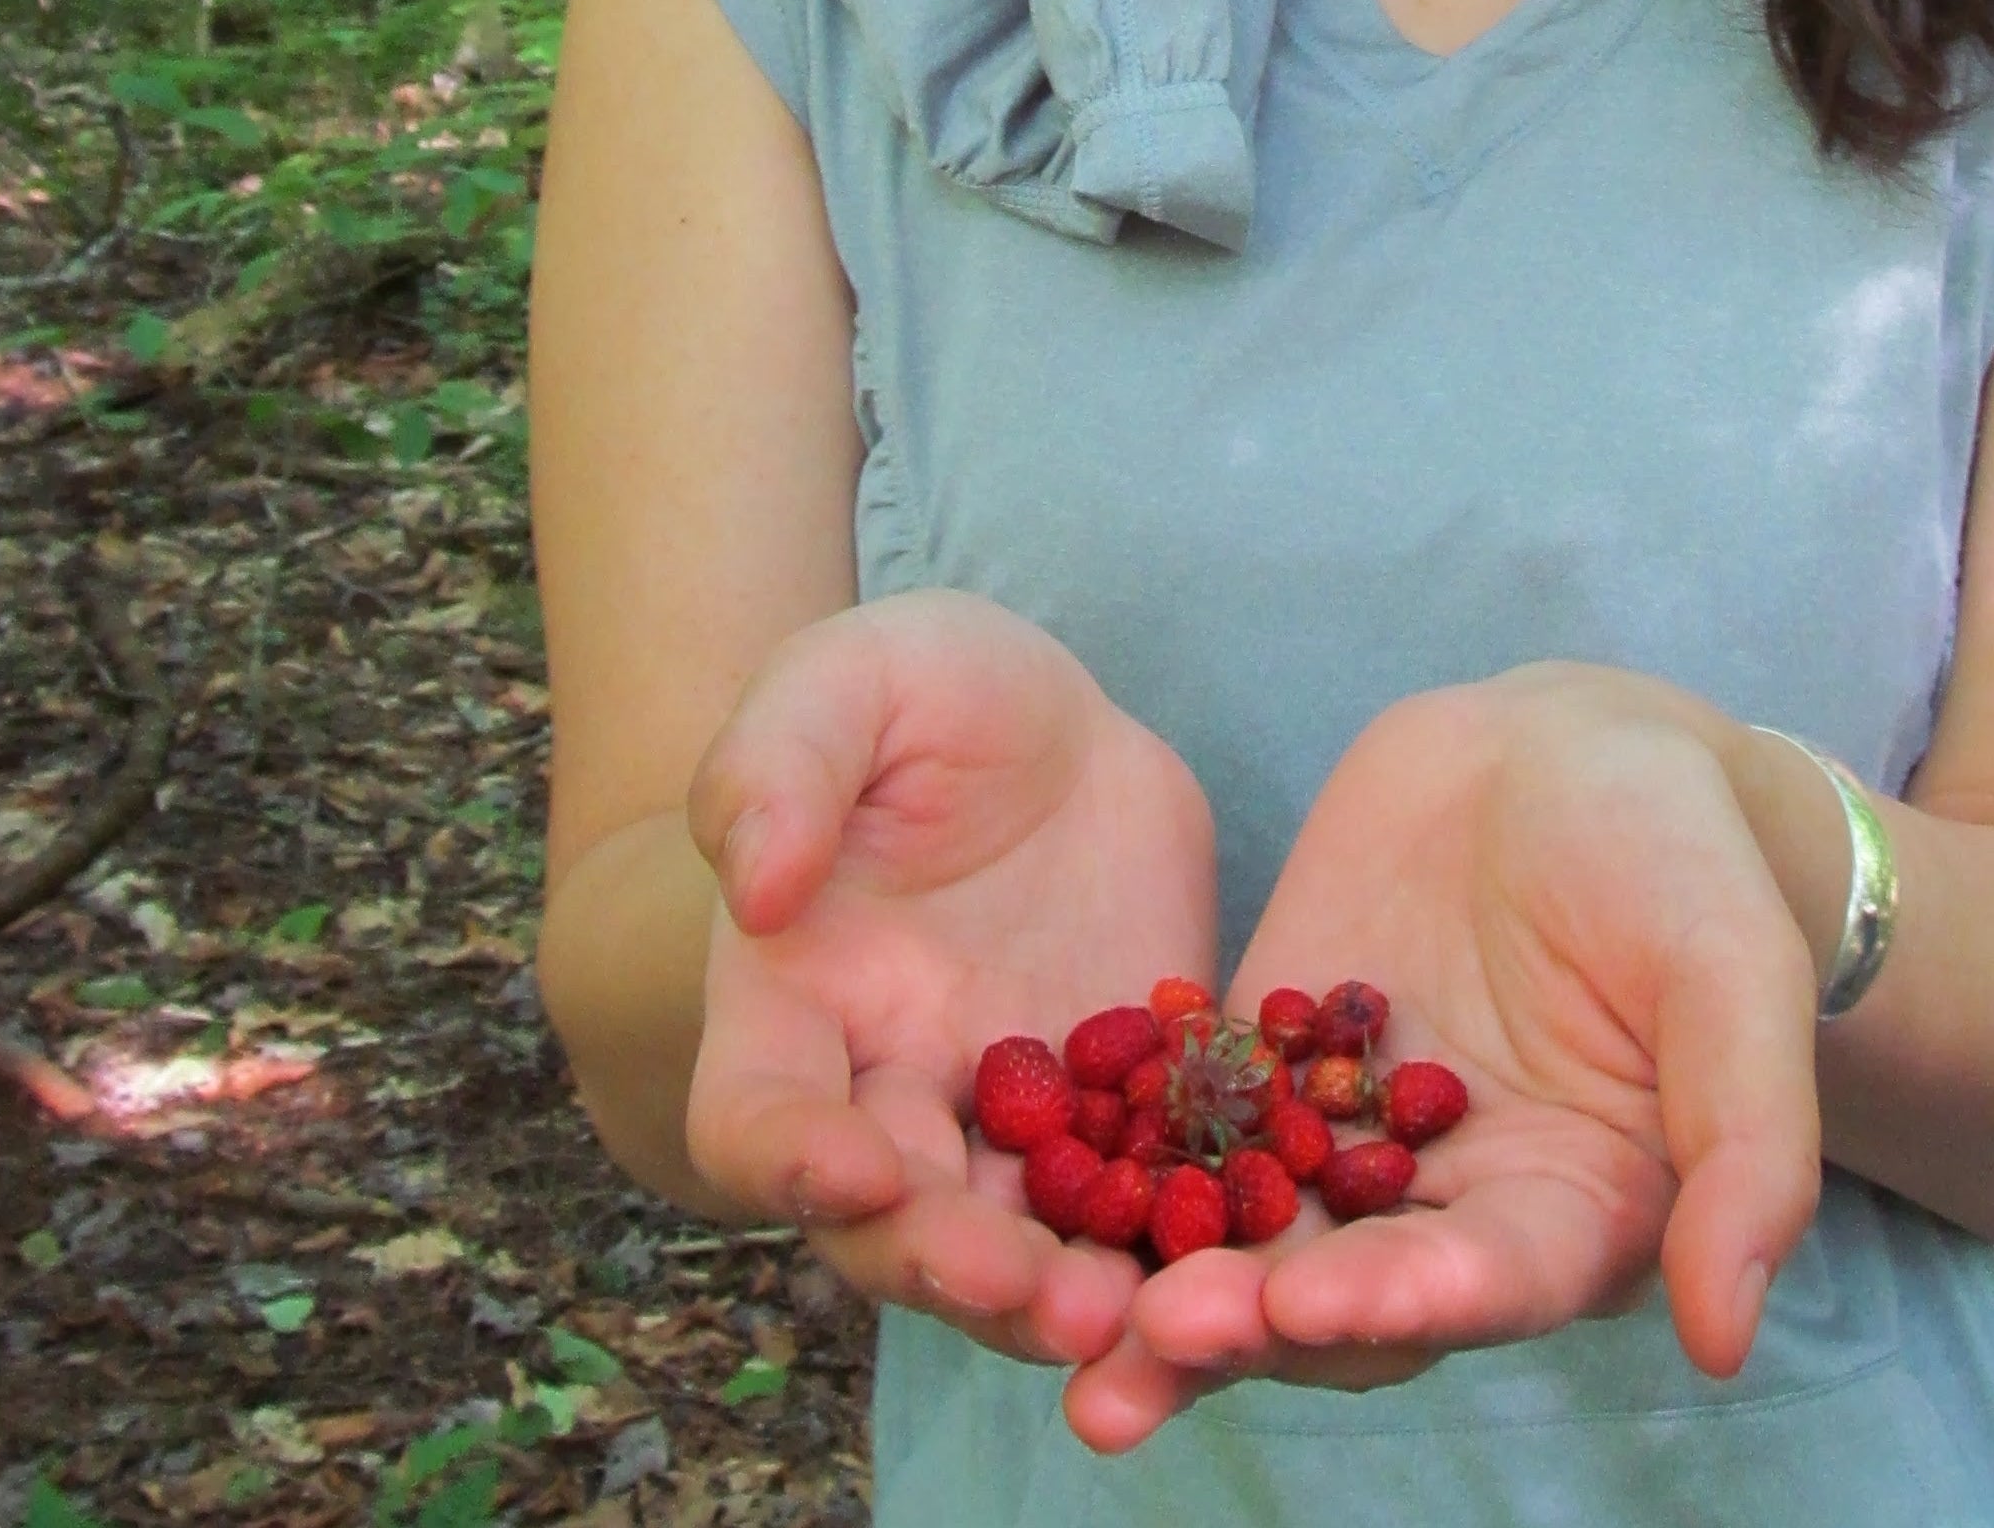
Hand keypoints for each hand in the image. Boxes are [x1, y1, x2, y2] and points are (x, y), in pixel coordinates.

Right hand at [682, 589, 1215, 1372]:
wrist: (1054, 728)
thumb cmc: (918, 694)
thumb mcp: (846, 680)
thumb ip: (781, 763)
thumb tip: (755, 884)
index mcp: (795, 1007)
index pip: (757, 1119)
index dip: (792, 1161)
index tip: (855, 1172)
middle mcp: (894, 1092)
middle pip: (895, 1226)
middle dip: (955, 1267)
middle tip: (1034, 1289)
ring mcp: (1015, 1119)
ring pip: (1023, 1246)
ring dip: (1067, 1294)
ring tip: (1133, 1313)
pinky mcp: (1127, 1112)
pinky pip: (1149, 1197)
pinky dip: (1180, 1238)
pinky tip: (1238, 1255)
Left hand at [1068, 666, 1823, 1449]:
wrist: (1578, 748)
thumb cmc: (1684, 864)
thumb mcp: (1734, 982)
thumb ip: (1747, 1149)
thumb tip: (1727, 1334)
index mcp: (1565, 1217)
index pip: (1478, 1287)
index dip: (1400, 1308)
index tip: (1311, 1307)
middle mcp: (1443, 1206)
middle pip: (1339, 1295)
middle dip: (1244, 1324)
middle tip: (1147, 1333)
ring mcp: (1341, 1138)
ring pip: (1243, 1234)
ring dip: (1157, 1284)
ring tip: (1059, 1315)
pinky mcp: (1261, 1059)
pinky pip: (1184, 1117)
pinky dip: (1115, 1154)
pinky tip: (1033, 1164)